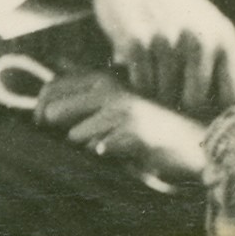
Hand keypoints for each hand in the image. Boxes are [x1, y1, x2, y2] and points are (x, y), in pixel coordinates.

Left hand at [36, 67, 211, 187]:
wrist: (195, 143)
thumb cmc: (153, 126)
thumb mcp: (119, 103)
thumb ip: (87, 95)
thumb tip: (49, 87)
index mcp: (103, 80)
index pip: (52, 86)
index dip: (40, 105)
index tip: (39, 121)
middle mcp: (110, 91)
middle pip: (55, 111)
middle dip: (58, 129)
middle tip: (79, 138)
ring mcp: (121, 112)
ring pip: (76, 136)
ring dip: (90, 146)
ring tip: (117, 144)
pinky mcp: (132, 135)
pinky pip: (99, 150)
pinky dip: (108, 155)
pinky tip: (128, 152)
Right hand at [79, 0, 234, 118]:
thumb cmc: (169, 1)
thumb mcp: (205, 20)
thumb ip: (220, 52)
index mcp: (223, 37)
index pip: (233, 96)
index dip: (220, 111)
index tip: (208, 111)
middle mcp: (199, 40)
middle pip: (195, 101)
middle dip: (182, 102)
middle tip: (173, 91)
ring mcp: (167, 41)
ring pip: (164, 94)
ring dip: (157, 89)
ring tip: (154, 71)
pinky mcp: (136, 43)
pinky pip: (141, 83)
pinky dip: (138, 80)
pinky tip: (138, 66)